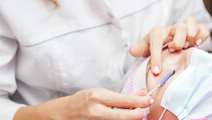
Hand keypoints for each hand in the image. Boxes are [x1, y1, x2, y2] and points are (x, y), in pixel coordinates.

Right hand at [14, 88, 153, 119]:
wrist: (62, 115)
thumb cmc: (81, 102)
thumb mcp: (99, 94)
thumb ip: (119, 97)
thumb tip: (140, 94)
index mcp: (98, 97)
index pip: (127, 101)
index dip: (142, 101)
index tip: (149, 99)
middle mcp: (98, 112)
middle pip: (129, 116)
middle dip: (140, 113)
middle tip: (143, 110)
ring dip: (130, 118)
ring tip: (131, 112)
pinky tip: (121, 117)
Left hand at [130, 17, 209, 75]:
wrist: (165, 37)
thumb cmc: (155, 43)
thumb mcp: (145, 46)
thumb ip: (140, 49)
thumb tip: (132, 51)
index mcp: (158, 32)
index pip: (156, 42)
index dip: (156, 57)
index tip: (156, 71)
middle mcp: (172, 28)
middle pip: (178, 27)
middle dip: (178, 40)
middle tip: (174, 51)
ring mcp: (184, 27)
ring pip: (190, 23)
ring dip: (191, 35)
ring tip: (188, 47)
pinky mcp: (195, 30)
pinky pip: (202, 28)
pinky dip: (202, 35)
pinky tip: (198, 45)